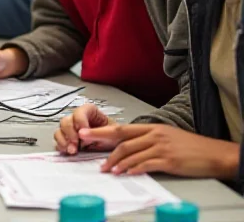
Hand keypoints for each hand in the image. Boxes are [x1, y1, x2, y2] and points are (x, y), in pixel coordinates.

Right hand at [55, 104, 117, 154]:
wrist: (117, 148)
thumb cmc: (116, 137)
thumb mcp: (112, 134)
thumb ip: (97, 132)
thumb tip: (81, 133)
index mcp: (89, 112)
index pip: (79, 112)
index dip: (79, 122)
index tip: (83, 134)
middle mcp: (77, 119)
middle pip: (66, 121)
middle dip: (70, 134)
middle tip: (76, 144)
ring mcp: (71, 130)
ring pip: (60, 130)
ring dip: (64, 141)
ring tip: (72, 150)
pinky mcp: (68, 140)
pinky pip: (58, 141)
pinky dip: (62, 146)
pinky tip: (68, 151)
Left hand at [79, 123, 239, 178]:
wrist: (214, 154)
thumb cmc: (191, 147)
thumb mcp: (167, 137)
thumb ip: (148, 139)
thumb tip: (129, 146)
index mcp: (152, 128)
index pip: (122, 129)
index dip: (102, 131)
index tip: (86, 133)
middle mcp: (154, 135)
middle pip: (122, 138)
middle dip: (101, 143)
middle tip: (87, 148)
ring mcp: (161, 147)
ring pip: (131, 152)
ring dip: (117, 161)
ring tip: (108, 169)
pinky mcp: (169, 160)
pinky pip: (146, 164)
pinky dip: (134, 168)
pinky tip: (126, 172)